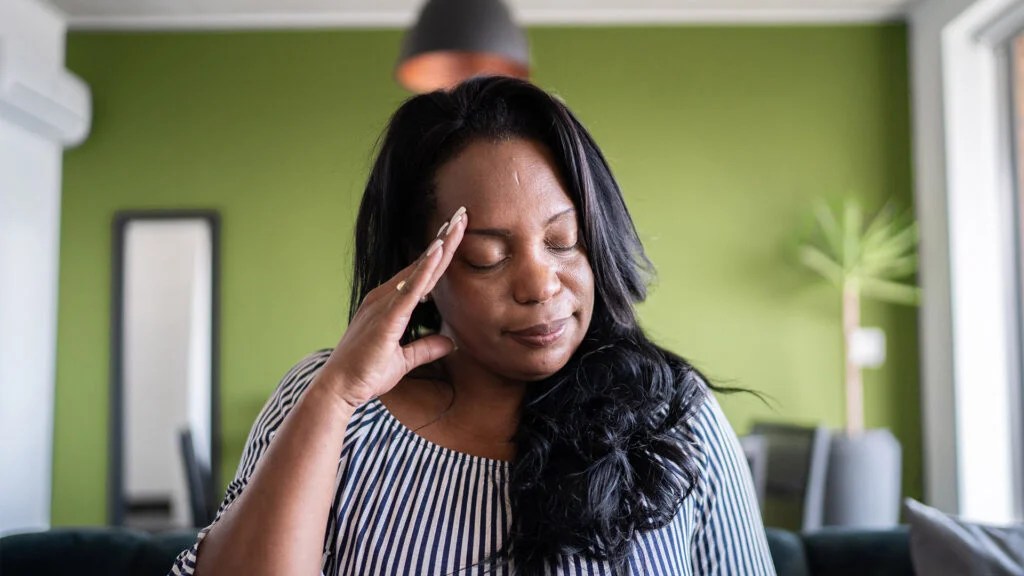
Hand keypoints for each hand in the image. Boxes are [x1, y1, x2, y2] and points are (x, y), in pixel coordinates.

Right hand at [316, 207, 467, 408]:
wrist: (339, 389)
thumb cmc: (365, 374)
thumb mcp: (403, 361)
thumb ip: (426, 348)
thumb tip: (451, 342)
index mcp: (389, 304)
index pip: (421, 273)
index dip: (440, 252)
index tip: (456, 232)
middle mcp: (385, 297)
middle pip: (422, 263)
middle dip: (444, 239)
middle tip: (463, 214)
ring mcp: (384, 304)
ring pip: (419, 270)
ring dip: (440, 246)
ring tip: (457, 223)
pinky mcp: (386, 317)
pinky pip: (410, 289)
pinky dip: (425, 269)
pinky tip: (439, 252)